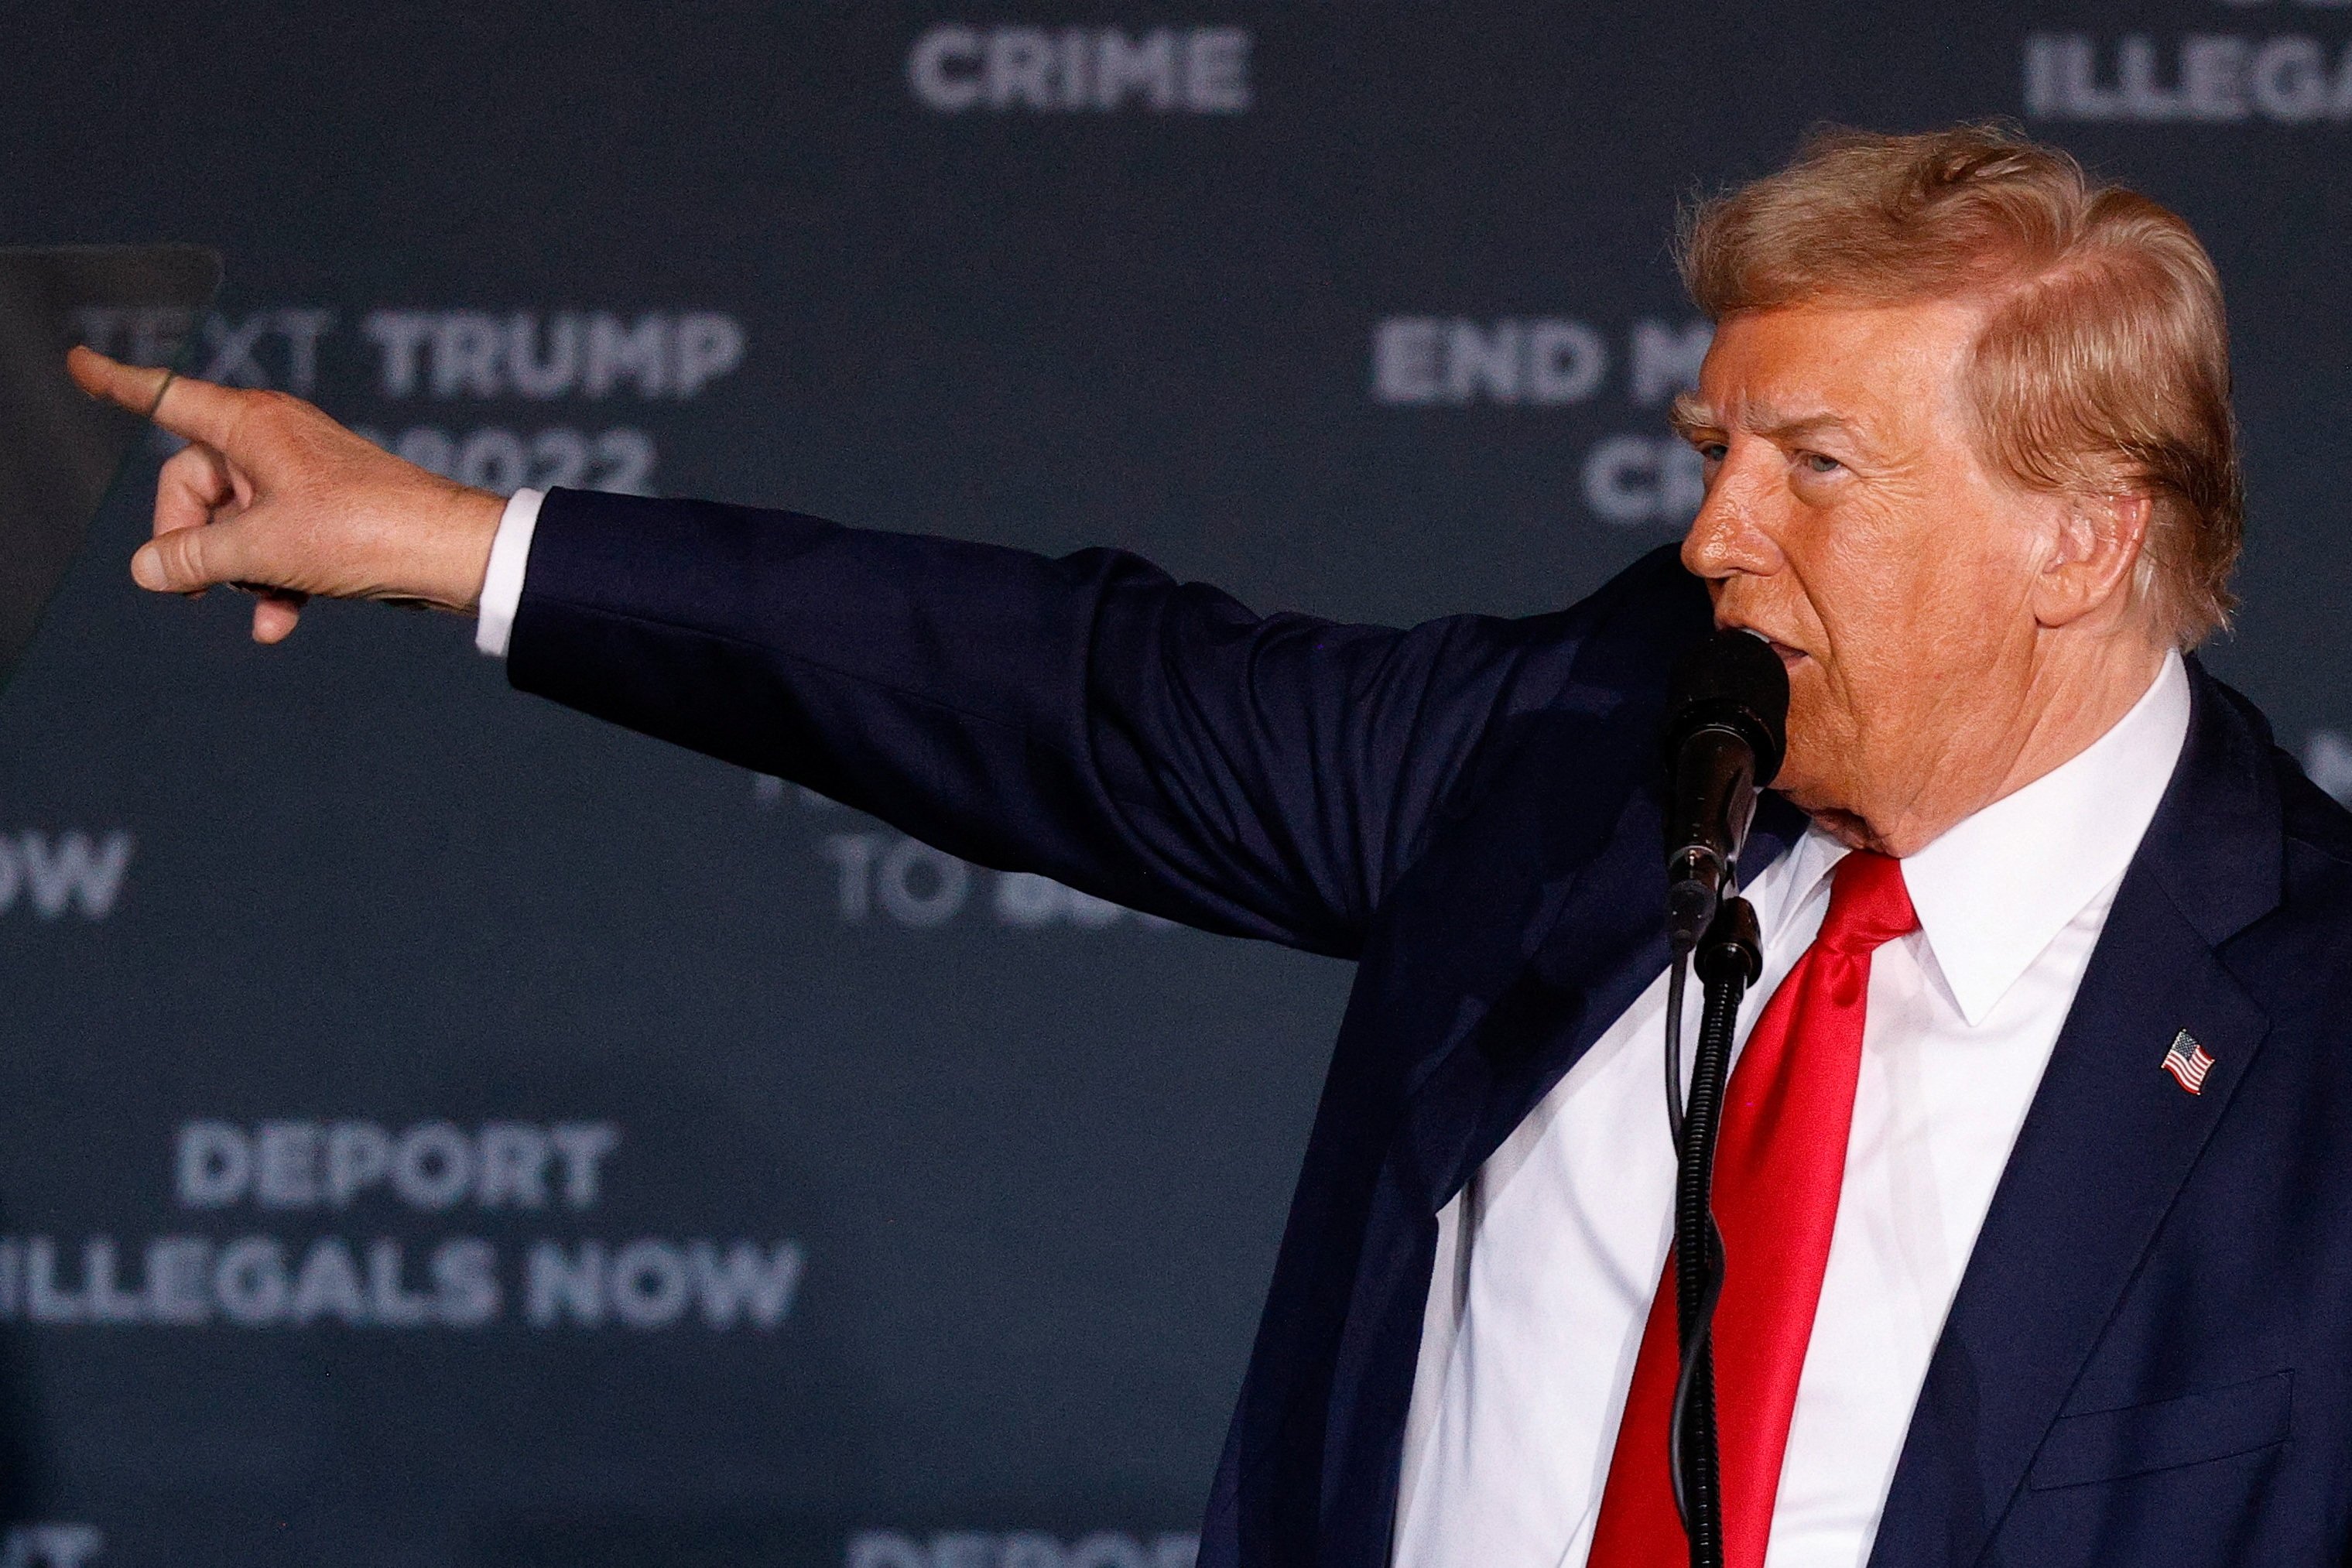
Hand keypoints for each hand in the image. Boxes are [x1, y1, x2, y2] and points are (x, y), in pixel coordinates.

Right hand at [68, 347, 505, 643]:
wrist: (454, 554)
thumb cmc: (364, 531)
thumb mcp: (262, 549)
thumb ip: (194, 557)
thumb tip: (147, 570)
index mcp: (252, 425)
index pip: (165, 399)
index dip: (119, 385)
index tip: (78, 364)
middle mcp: (274, 439)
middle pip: (193, 484)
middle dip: (192, 539)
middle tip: (196, 588)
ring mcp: (302, 476)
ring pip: (237, 522)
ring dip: (238, 571)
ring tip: (257, 607)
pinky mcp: (329, 511)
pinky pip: (277, 542)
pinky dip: (272, 580)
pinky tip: (275, 625)